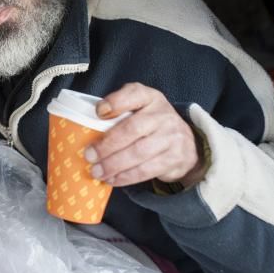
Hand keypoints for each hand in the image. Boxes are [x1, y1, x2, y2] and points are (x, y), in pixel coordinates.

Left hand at [83, 83, 203, 187]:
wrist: (187, 143)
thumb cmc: (151, 123)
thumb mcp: (140, 109)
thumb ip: (119, 112)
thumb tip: (86, 128)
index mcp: (150, 98)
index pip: (134, 93)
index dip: (115, 102)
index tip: (98, 112)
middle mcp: (163, 115)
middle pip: (133, 129)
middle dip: (107, 144)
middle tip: (89, 155)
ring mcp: (171, 137)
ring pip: (139, 153)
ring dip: (113, 165)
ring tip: (97, 171)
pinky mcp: (173, 159)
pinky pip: (146, 170)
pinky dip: (125, 177)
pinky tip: (112, 179)